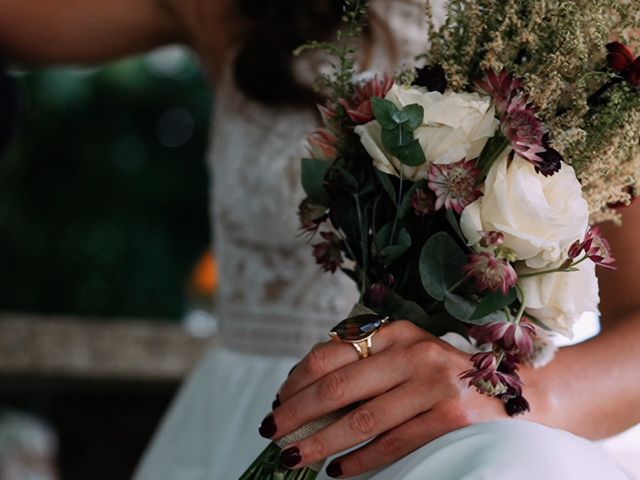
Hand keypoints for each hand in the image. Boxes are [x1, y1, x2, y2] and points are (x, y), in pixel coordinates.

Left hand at [262, 320, 509, 476]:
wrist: (513, 393)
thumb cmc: (442, 376)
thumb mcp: (404, 356)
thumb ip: (363, 364)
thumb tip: (302, 391)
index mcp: (395, 333)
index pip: (330, 354)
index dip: (296, 381)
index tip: (278, 402)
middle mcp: (413, 353)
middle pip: (338, 388)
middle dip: (297, 414)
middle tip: (272, 433)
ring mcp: (434, 385)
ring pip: (361, 421)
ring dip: (321, 444)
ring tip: (294, 457)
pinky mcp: (451, 418)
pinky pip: (392, 444)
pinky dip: (360, 461)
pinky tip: (339, 471)